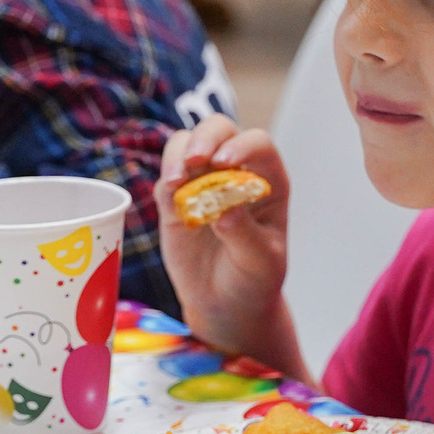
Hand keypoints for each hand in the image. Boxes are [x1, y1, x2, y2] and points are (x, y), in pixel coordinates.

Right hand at [157, 115, 294, 365]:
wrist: (225, 303)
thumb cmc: (253, 279)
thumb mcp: (260, 262)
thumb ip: (244, 234)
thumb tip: (224, 209)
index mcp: (268, 181)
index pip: (258, 145)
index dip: (242, 145)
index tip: (225, 162)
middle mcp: (235, 171)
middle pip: (219, 130)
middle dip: (205, 137)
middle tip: (195, 160)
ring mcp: (202, 181)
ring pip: (186, 143)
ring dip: (179, 154)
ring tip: (175, 182)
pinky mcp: (175, 198)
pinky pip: (167, 173)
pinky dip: (165, 176)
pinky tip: (170, 193)